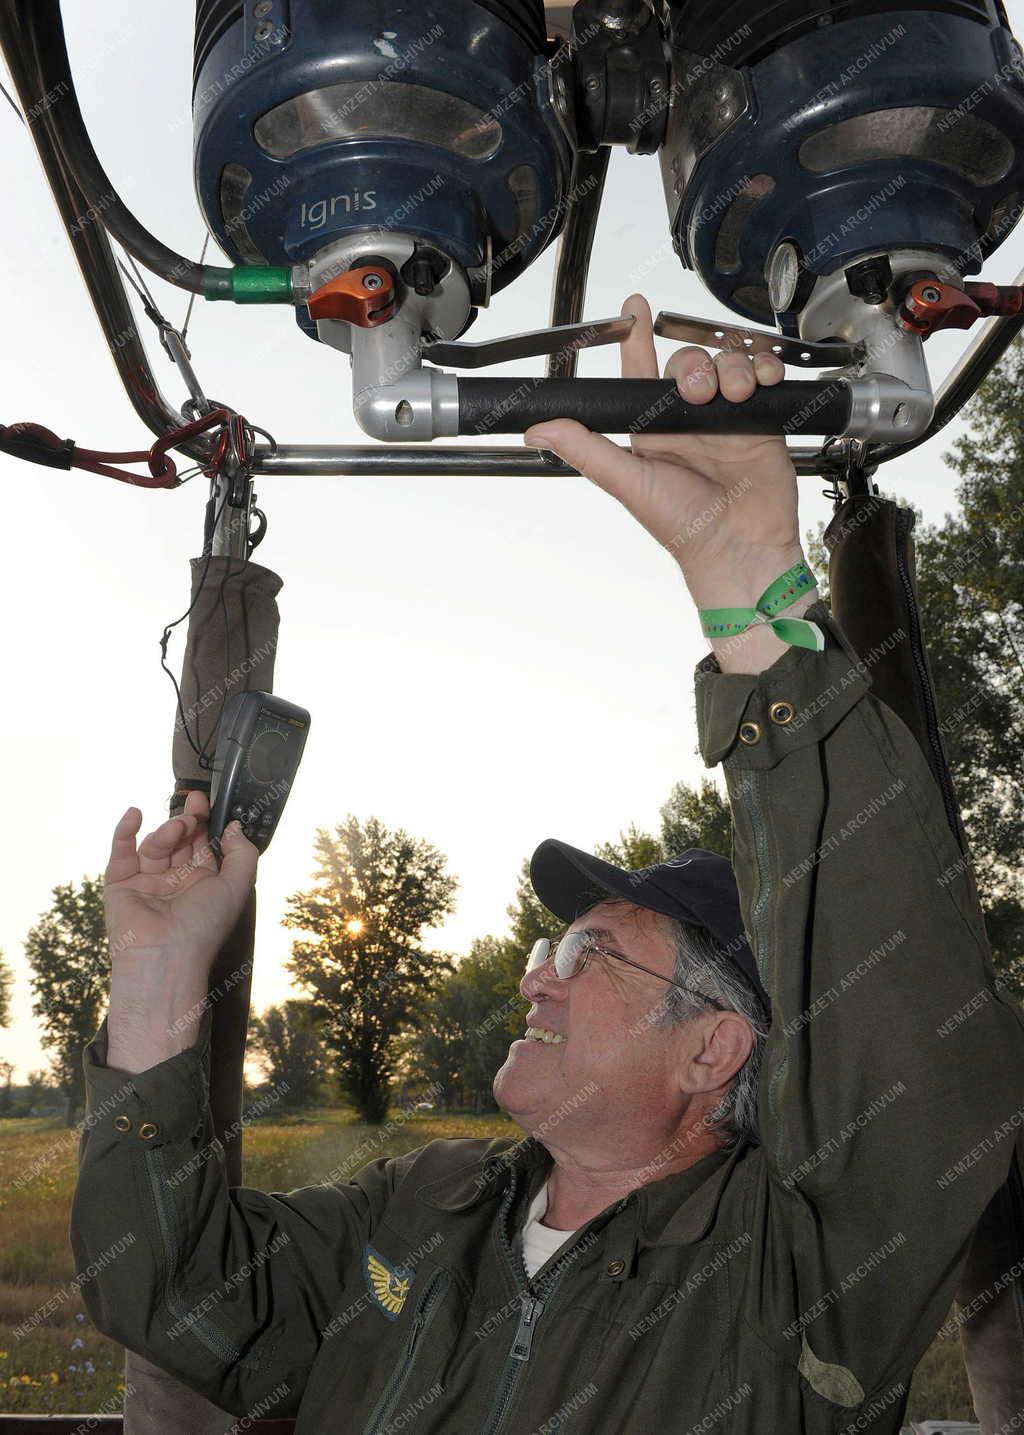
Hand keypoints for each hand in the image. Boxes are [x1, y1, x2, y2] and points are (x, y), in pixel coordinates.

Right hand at [104, 788, 257, 972]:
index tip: (204, 801)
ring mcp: (146, 882)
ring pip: (155, 846)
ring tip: (177, 828)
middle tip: (193, 811)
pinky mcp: (119, 885)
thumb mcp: (237, 886)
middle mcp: (174, 881)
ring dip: (166, 832)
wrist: (166, 956)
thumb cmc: (204, 925)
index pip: (202, 844)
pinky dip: (125, 832)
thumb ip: (242, 853)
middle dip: (186, 822)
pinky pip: (121, 854)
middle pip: (178, 841)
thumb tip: (234, 827)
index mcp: (202, 883)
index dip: (203, 822)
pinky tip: (135, 814)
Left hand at [523, 294, 808, 615]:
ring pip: (727, 363)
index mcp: (654, 430)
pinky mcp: (761, 421)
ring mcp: (726, 418)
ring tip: (735, 394)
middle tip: (698, 391)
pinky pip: (764, 376)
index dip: (637, 338)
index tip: (634, 307)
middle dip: (694, 365)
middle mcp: (689, 420)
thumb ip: (585, 449)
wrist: (739, 546)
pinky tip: (762, 384)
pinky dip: (765, 370)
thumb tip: (536, 430)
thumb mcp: (627, 482)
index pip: (641, 372)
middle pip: (689, 361)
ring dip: (733, 367)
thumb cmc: (682, 525)